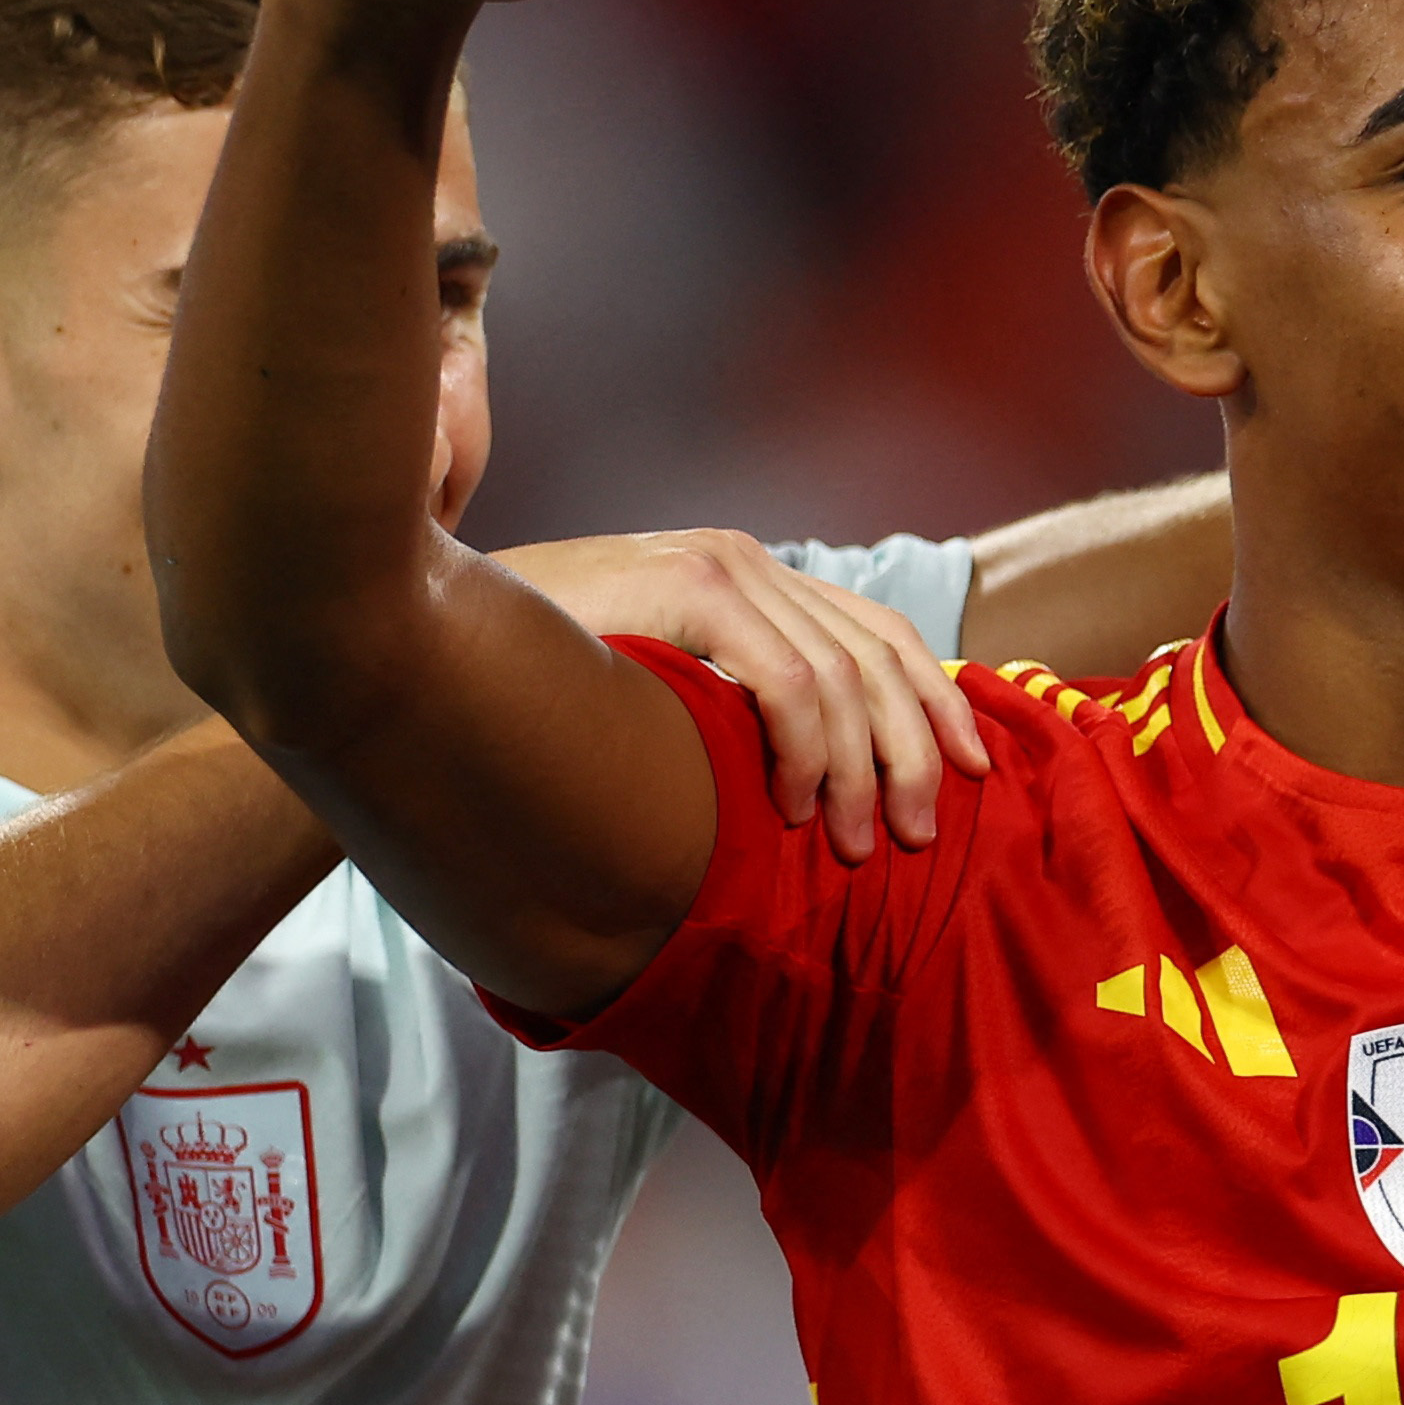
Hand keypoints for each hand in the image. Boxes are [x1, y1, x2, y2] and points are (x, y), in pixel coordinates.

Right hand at [494, 531, 988, 862]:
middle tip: (923, 835)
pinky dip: (806, 751)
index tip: (972, 774)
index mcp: (752, 576)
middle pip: (881, 658)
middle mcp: (749, 562)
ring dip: (862, 773)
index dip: (936, 706)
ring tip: (853, 843)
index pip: (880, 637)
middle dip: (916, 753)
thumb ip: (724, 704)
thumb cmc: (536, 674)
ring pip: (844, 679)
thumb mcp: (657, 685)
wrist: (430, 625)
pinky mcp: (690, 588)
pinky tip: (791, 807)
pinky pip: (787, 682)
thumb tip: (799, 782)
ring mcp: (721, 567)